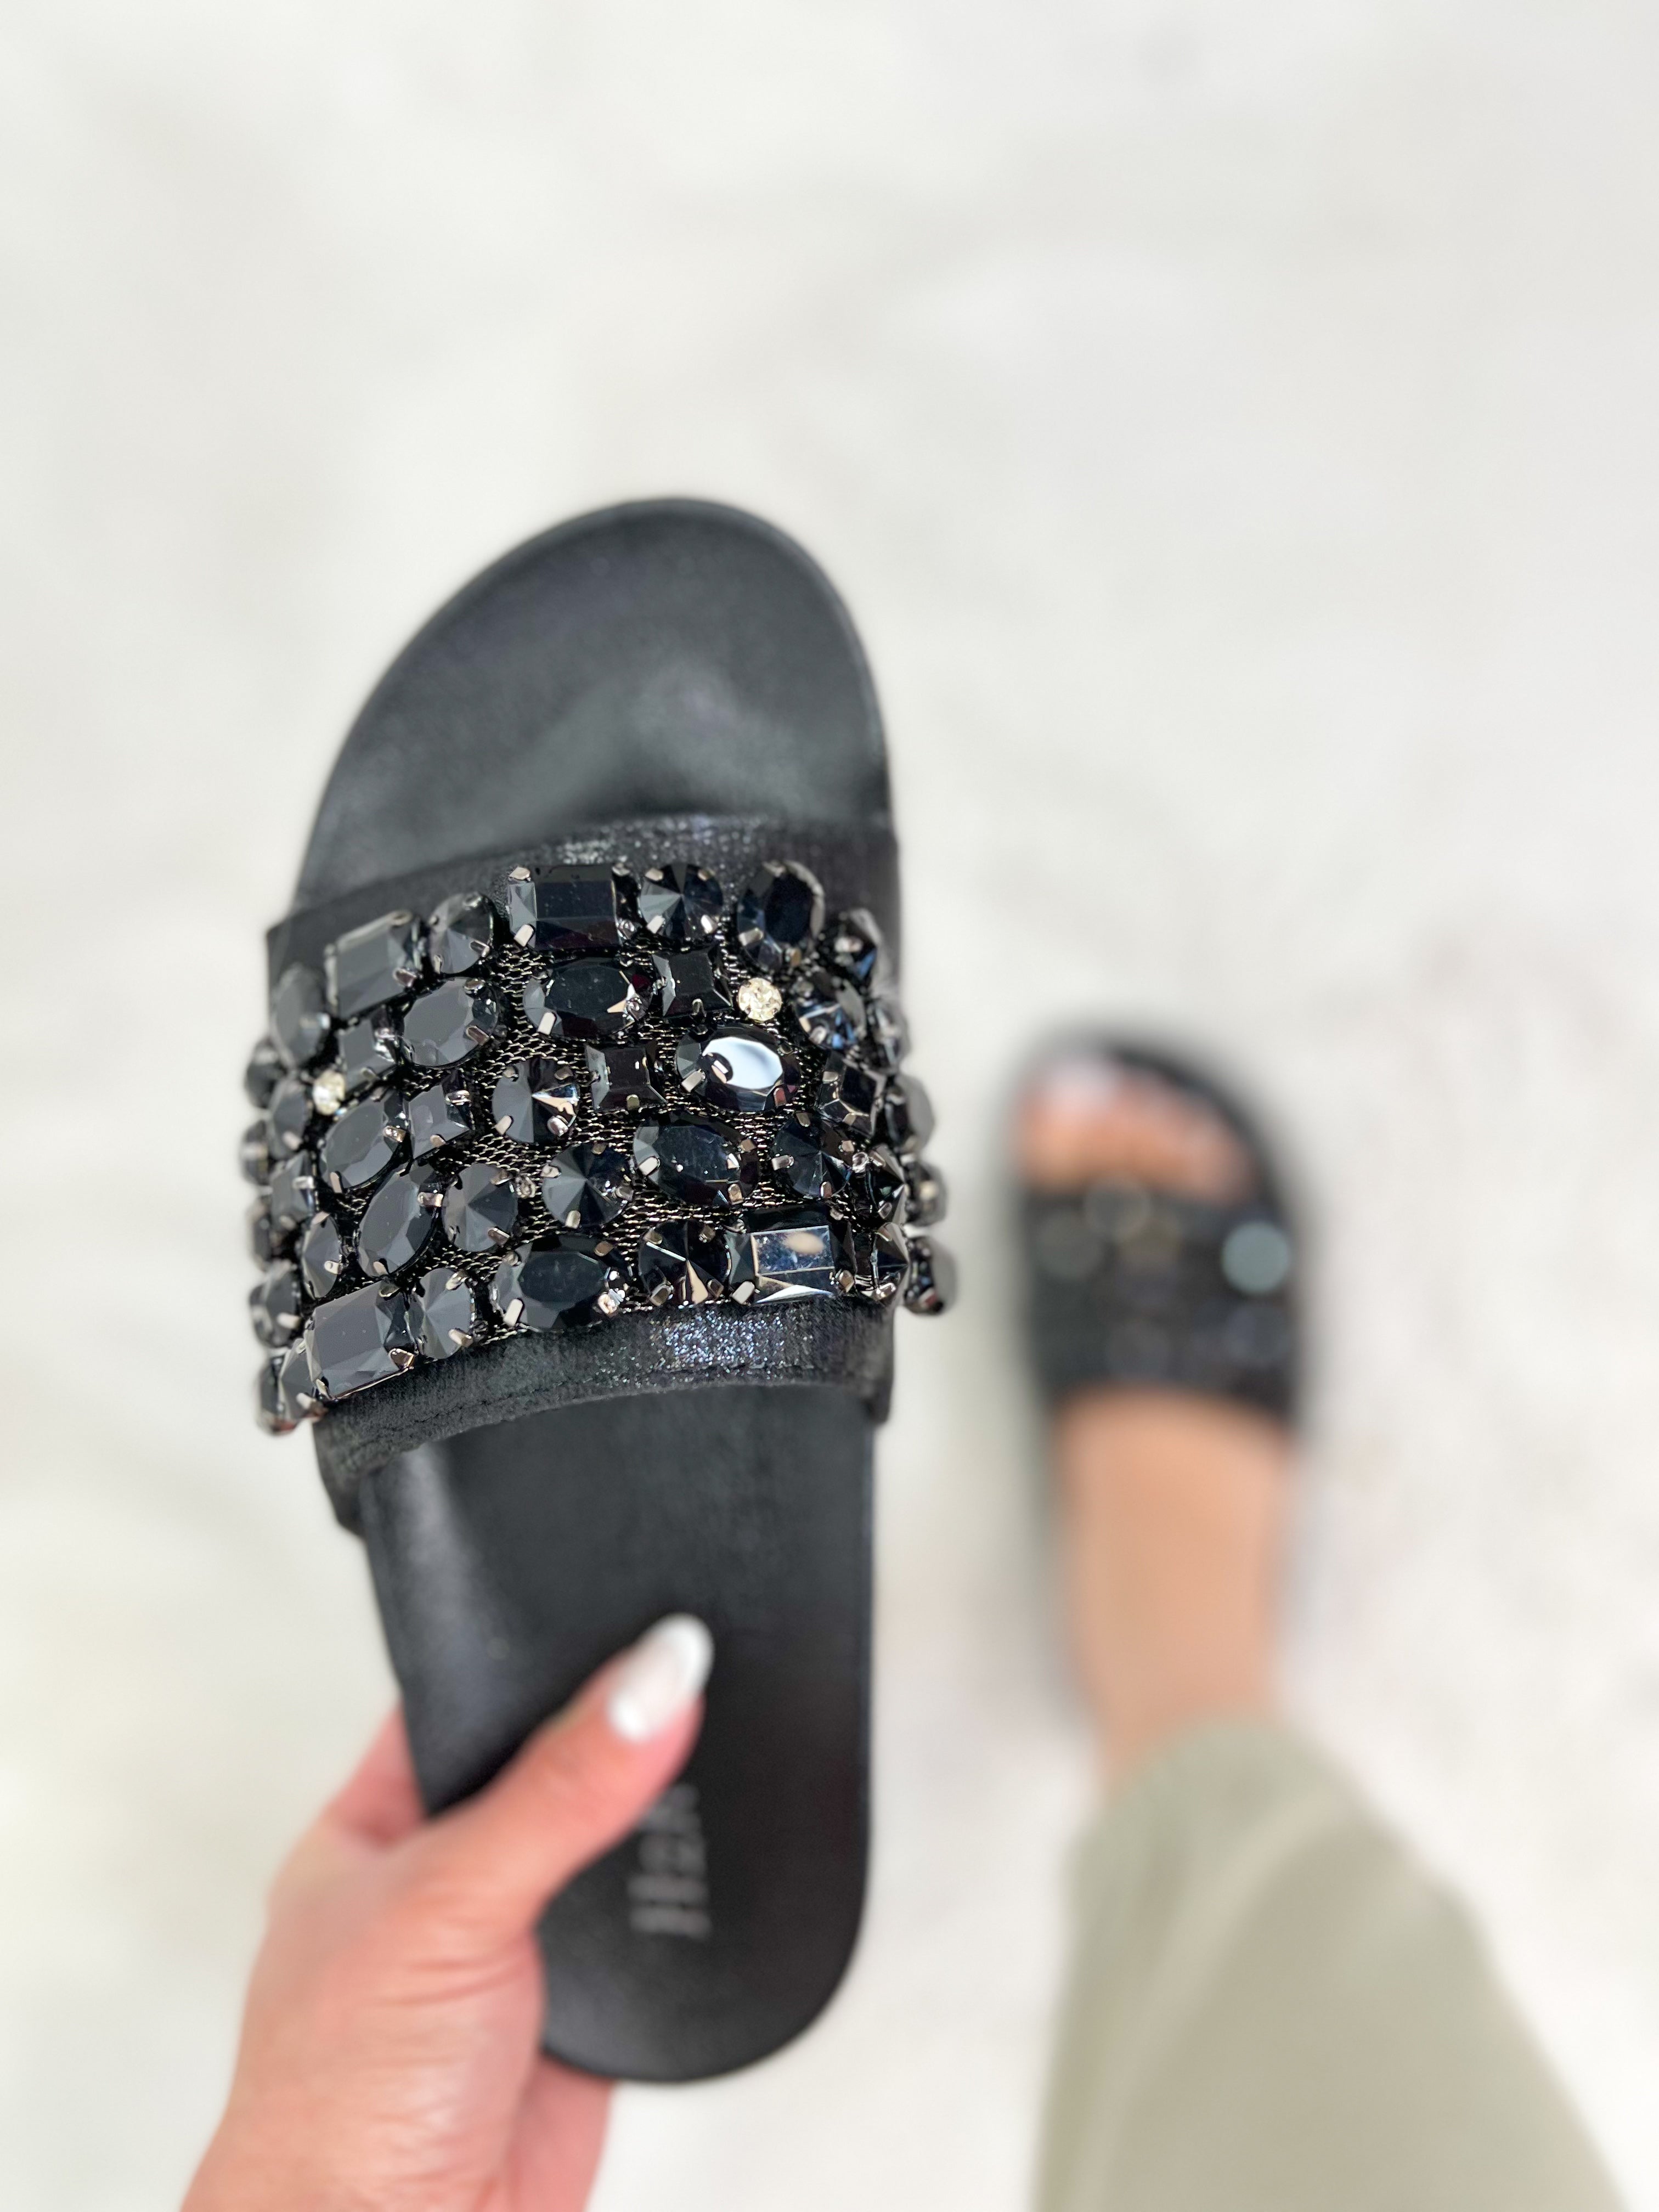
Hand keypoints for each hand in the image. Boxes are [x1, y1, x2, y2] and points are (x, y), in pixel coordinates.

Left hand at [185, 1615, 712, 2211]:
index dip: (537, 1646)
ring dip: (660, 1818)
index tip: (628, 1602)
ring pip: (613, 1841)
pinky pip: (656, 1925)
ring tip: (711, 1760)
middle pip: (555, 1761)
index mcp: (374, 1825)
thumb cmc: (339, 2102)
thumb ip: (560, 1788)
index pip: (465, 1696)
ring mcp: (519, 1944)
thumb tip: (654, 1677)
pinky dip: (690, 1900)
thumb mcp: (449, 1903)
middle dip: (616, 1732)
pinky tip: (713, 1864)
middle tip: (689, 1669)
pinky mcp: (588, 2007)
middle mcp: (446, 1877)